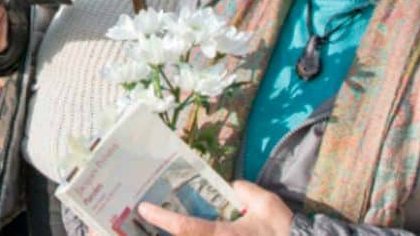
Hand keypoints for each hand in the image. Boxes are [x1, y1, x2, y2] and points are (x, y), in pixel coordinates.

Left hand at [137, 181, 291, 235]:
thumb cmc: (281, 229)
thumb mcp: (264, 204)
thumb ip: (244, 192)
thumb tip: (233, 188)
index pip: (184, 227)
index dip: (162, 218)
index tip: (144, 209)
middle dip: (158, 233)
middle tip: (138, 221)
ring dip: (174, 234)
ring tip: (149, 228)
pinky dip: (190, 233)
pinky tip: (180, 228)